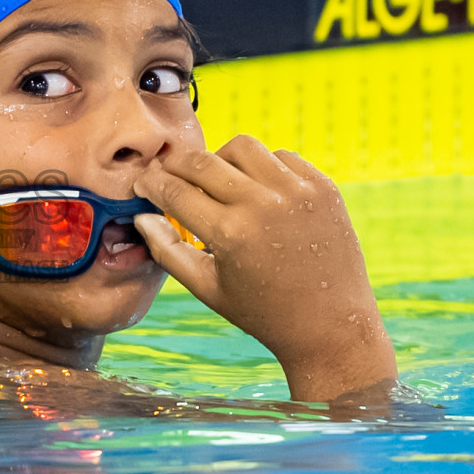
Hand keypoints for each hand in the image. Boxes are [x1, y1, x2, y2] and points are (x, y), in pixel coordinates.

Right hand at [131, 135, 396, 401]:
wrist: (332, 326)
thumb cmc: (264, 313)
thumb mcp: (208, 288)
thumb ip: (168, 250)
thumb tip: (142, 216)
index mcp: (231, 233)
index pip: (175, 191)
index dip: (150, 182)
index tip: (142, 181)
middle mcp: (264, 205)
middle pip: (202, 161)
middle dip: (175, 163)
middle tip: (167, 172)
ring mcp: (297, 192)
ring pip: (242, 147)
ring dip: (220, 159)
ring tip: (216, 180)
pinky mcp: (323, 187)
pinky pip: (281, 156)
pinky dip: (261, 166)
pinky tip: (256, 189)